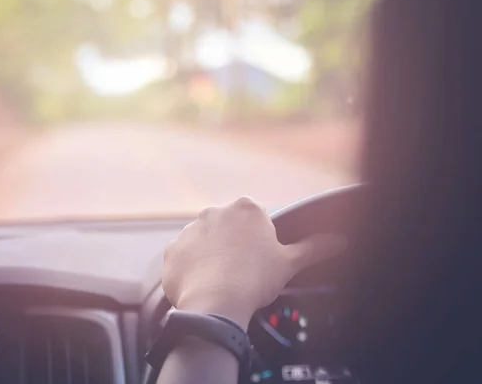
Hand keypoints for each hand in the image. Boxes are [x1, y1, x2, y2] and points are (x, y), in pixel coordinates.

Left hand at [162, 196, 345, 328]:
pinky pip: (184, 258)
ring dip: (211, 256)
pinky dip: (192, 270)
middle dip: (233, 245)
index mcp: (246, 208)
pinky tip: (203, 285)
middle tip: (242, 272)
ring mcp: (190, 230)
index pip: (255, 219)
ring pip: (204, 242)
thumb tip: (340, 241)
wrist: (217, 303)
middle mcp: (214, 212)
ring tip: (222, 281)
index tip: (260, 259)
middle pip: (227, 228)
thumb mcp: (290, 263)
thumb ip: (315, 248)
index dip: (259, 240)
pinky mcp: (172, 250)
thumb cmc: (256, 279)